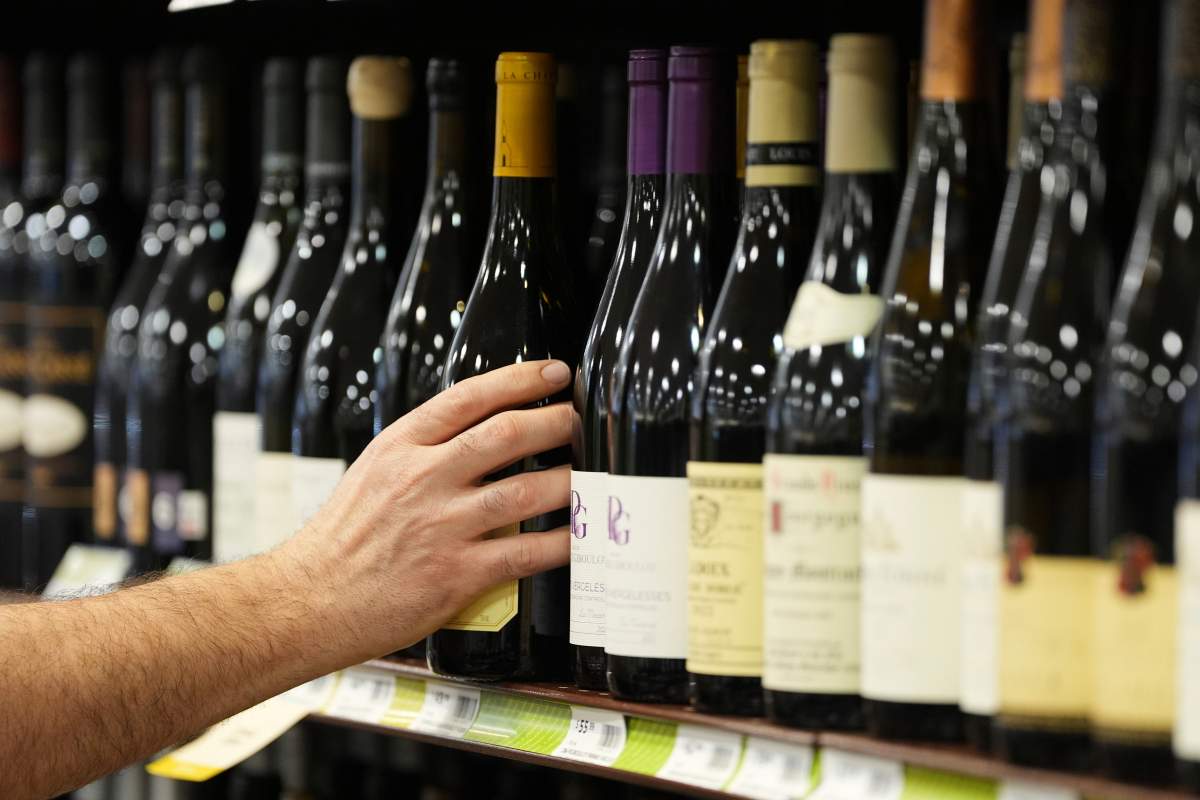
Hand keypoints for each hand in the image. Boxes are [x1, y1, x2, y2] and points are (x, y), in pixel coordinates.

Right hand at [279, 359, 573, 660]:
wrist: (310, 601)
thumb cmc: (342, 539)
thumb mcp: (373, 471)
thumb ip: (423, 449)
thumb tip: (481, 428)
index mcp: (400, 447)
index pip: (469, 398)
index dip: (519, 379)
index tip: (554, 372)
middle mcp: (423, 479)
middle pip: (506, 435)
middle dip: (555, 422)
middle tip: (580, 419)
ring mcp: (441, 526)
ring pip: (525, 491)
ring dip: (569, 479)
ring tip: (592, 473)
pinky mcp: (457, 574)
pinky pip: (525, 552)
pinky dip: (561, 542)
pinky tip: (582, 535)